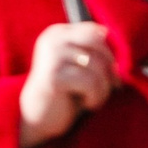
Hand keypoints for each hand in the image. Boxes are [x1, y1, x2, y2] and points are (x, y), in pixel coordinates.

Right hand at [18, 21, 116, 147]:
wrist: (38, 116)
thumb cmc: (65, 90)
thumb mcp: (77, 63)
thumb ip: (90, 47)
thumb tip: (106, 31)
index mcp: (56, 33)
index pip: (95, 31)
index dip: (108, 53)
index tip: (107, 73)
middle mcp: (52, 40)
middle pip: (98, 45)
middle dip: (109, 69)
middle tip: (106, 88)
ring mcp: (51, 56)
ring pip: (98, 65)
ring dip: (104, 88)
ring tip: (93, 98)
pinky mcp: (53, 76)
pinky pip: (91, 83)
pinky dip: (96, 98)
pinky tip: (87, 104)